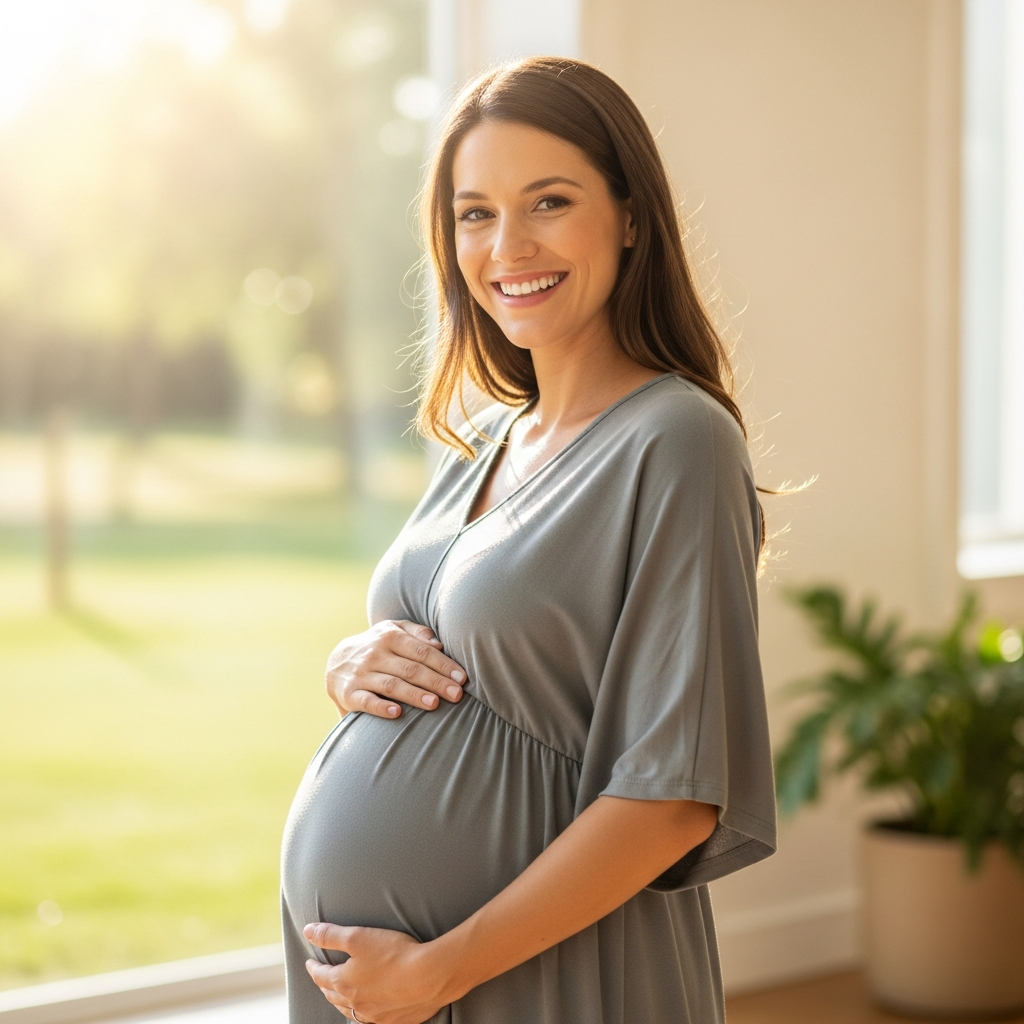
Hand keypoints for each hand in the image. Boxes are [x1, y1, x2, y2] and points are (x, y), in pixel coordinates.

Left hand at [304, 922, 450, 1023]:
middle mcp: (355, 1003)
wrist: (429, 977)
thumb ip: (331, 934)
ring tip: (338, 995)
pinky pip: (369, 1019)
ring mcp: (374, 1015)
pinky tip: (367, 1009)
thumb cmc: (393, 954)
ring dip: (340, 1002)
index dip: (313, 967)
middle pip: (333, 995)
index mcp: (344, 982)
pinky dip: (362, 1012)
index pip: (321, 976)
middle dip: (324, 985)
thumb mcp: (358, 936)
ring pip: (349, 1010)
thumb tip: (308, 931)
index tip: (310, 962)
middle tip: (322, 978)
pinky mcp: (392, 1020)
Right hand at [325, 620, 466, 719]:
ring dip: (414, 694)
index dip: (443, 664)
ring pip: (391, 684)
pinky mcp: (349, 694)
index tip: (462, 678)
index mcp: (390, 636)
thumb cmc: (378, 647)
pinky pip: (366, 701)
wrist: (336, 662)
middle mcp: (375, 653)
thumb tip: (439, 643)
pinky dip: (381, 707)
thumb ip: (417, 633)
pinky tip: (397, 713)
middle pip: (410, 668)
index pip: (422, 651)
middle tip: (456, 694)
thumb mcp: (393, 630)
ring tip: (434, 704)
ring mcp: (361, 674)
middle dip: (436, 682)